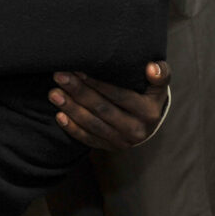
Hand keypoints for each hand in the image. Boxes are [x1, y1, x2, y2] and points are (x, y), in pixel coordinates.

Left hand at [50, 61, 170, 149]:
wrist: (149, 122)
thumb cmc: (149, 94)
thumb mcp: (158, 84)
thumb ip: (160, 73)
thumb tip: (151, 68)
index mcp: (148, 112)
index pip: (120, 96)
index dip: (98, 83)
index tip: (78, 69)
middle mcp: (136, 130)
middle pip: (102, 110)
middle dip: (78, 92)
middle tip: (59, 76)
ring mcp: (122, 142)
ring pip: (93, 125)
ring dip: (71, 109)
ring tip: (53, 93)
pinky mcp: (109, 147)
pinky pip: (88, 139)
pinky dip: (72, 128)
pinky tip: (59, 115)